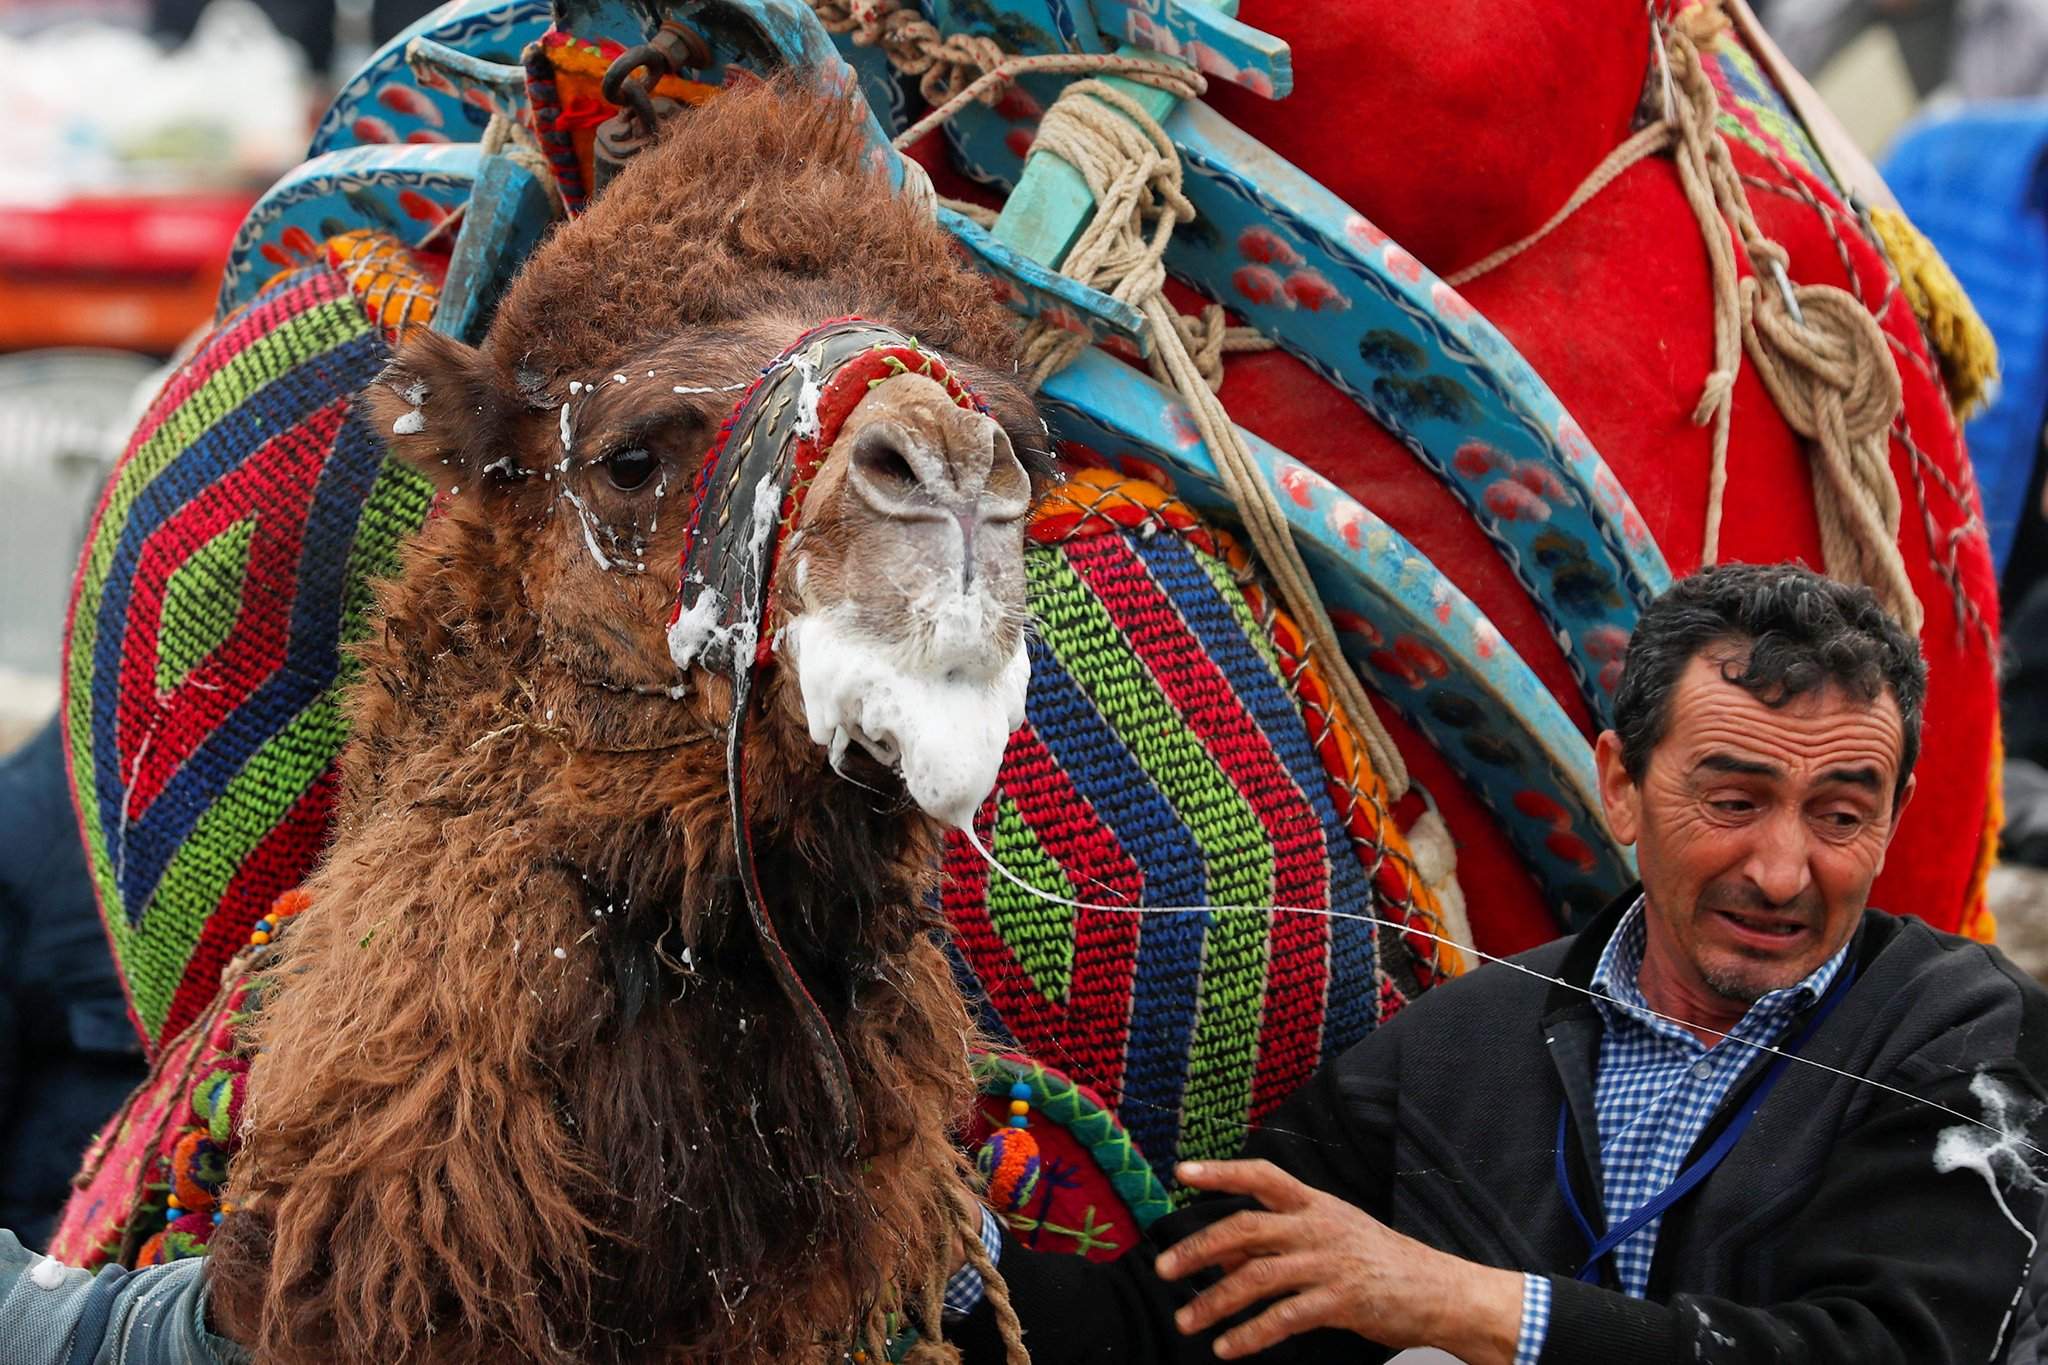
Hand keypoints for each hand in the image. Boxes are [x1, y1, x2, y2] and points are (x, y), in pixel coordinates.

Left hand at [1155, 1160, 1522, 1362]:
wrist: (1440, 1290)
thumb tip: (1224, 1246)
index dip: (1221, 1171)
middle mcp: (1317, 1227)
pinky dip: (1250, 1335)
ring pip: (1255, 1278)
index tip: (1181, 1172)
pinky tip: (1228, 1348)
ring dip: (1214, 1302)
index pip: (1262, 1175)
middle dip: (1197, 1248)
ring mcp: (1327, 1263)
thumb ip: (1282, 1235)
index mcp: (1315, 1203)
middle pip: (1244, 1228)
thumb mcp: (1333, 1232)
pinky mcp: (1339, 1302)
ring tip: (1186, 1321)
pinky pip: (1283, 1319)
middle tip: (1163, 1269)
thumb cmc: (1381, 1261)